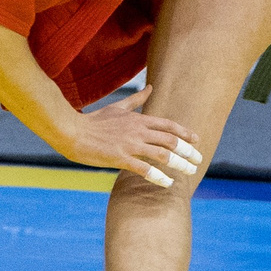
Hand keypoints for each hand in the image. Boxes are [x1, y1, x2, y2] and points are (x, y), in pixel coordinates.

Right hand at [57, 88, 203, 187]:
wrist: (72, 132)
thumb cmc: (94, 121)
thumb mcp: (118, 107)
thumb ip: (136, 99)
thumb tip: (151, 87)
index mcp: (138, 119)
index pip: (168, 125)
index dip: (185, 133)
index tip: (197, 140)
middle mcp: (138, 130)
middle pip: (170, 140)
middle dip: (188, 151)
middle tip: (199, 160)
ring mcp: (130, 144)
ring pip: (162, 154)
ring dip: (179, 164)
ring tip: (189, 172)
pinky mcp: (121, 158)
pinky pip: (144, 168)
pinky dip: (159, 176)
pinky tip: (167, 183)